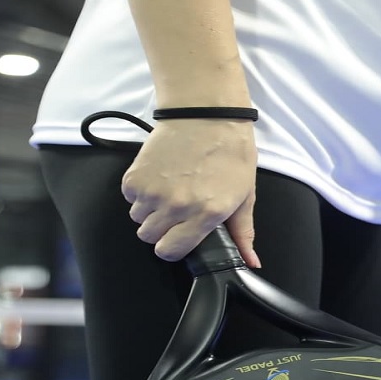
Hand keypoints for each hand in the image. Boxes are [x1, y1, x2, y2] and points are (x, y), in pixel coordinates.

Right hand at [121, 118, 260, 266]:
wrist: (209, 116)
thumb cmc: (231, 155)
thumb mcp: (244, 197)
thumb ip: (242, 234)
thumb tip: (251, 263)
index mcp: (205, 215)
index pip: (170, 252)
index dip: (173, 247)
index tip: (179, 237)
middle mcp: (176, 207)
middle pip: (150, 238)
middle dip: (161, 229)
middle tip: (176, 210)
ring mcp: (153, 191)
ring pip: (138, 219)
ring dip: (150, 210)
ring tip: (169, 190)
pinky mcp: (135, 175)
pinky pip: (129, 197)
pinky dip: (139, 192)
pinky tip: (159, 178)